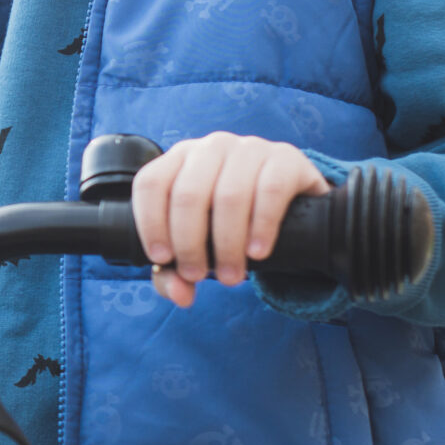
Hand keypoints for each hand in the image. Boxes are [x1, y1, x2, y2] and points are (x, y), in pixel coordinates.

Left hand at [129, 134, 329, 308]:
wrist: (293, 203)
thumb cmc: (232, 222)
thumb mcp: (201, 244)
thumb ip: (177, 273)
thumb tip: (180, 295)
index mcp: (180, 159)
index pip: (151, 183)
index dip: (151, 223)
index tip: (162, 259)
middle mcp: (211, 148)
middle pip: (188, 194)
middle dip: (189, 243)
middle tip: (198, 275)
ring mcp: (249, 149)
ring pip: (229, 196)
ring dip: (226, 244)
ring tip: (231, 275)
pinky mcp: (286, 159)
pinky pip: (270, 191)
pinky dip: (262, 227)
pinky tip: (258, 252)